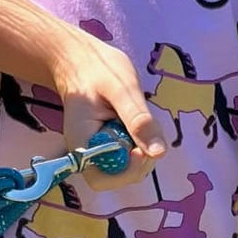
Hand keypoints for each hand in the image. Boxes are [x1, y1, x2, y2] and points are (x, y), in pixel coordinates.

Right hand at [50, 25, 165, 193]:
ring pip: (127, 166)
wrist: (79, 59)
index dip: (128, 170)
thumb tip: (158, 152)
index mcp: (82, 143)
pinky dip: (140, 141)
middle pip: (118, 176)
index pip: (104, 179)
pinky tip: (137, 120)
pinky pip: (128, 152)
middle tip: (148, 130)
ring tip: (140, 119)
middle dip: (141, 160)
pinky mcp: (107, 143)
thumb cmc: (97, 68)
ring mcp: (97, 149)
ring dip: (143, 149)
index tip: (143, 147)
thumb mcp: (122, 89)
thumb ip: (138, 120)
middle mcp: (87, 152)